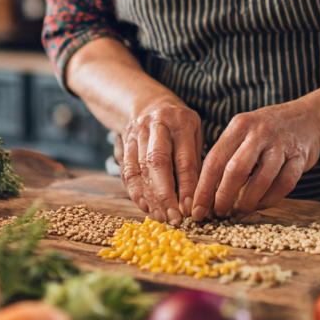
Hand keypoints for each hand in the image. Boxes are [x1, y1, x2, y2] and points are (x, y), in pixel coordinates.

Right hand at [117, 102, 202, 224]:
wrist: (147, 102)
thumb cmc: (179, 124)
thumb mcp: (195, 133)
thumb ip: (195, 162)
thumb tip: (196, 198)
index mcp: (181, 122)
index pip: (184, 159)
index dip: (186, 186)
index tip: (190, 209)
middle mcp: (156, 124)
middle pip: (157, 162)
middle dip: (164, 194)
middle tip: (173, 217)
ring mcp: (136, 132)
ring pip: (139, 168)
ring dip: (149, 197)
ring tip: (160, 217)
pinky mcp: (123, 143)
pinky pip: (127, 171)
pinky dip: (135, 191)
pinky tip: (144, 206)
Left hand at [189, 100, 319, 220]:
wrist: (308, 116)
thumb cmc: (267, 131)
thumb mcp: (243, 133)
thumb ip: (226, 156)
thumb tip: (205, 193)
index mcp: (239, 126)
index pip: (214, 161)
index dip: (203, 189)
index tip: (197, 210)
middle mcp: (258, 133)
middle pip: (235, 171)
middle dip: (223, 198)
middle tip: (218, 214)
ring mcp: (281, 144)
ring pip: (260, 180)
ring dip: (247, 202)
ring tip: (238, 213)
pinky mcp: (300, 157)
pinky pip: (284, 184)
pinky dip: (270, 200)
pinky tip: (260, 205)